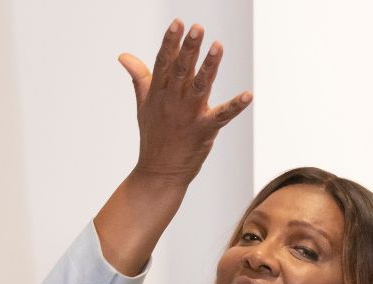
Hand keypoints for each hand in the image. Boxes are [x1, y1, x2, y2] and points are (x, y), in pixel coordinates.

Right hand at [118, 19, 250, 186]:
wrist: (159, 172)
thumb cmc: (154, 136)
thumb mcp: (143, 104)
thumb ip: (140, 77)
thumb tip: (124, 56)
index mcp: (158, 92)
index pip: (163, 61)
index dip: (170, 41)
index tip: (177, 23)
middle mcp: (173, 100)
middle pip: (182, 69)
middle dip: (190, 48)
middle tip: (197, 28)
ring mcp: (189, 115)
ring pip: (200, 86)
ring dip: (210, 66)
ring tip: (218, 46)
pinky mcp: (205, 130)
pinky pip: (222, 116)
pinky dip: (235, 106)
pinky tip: (248, 95)